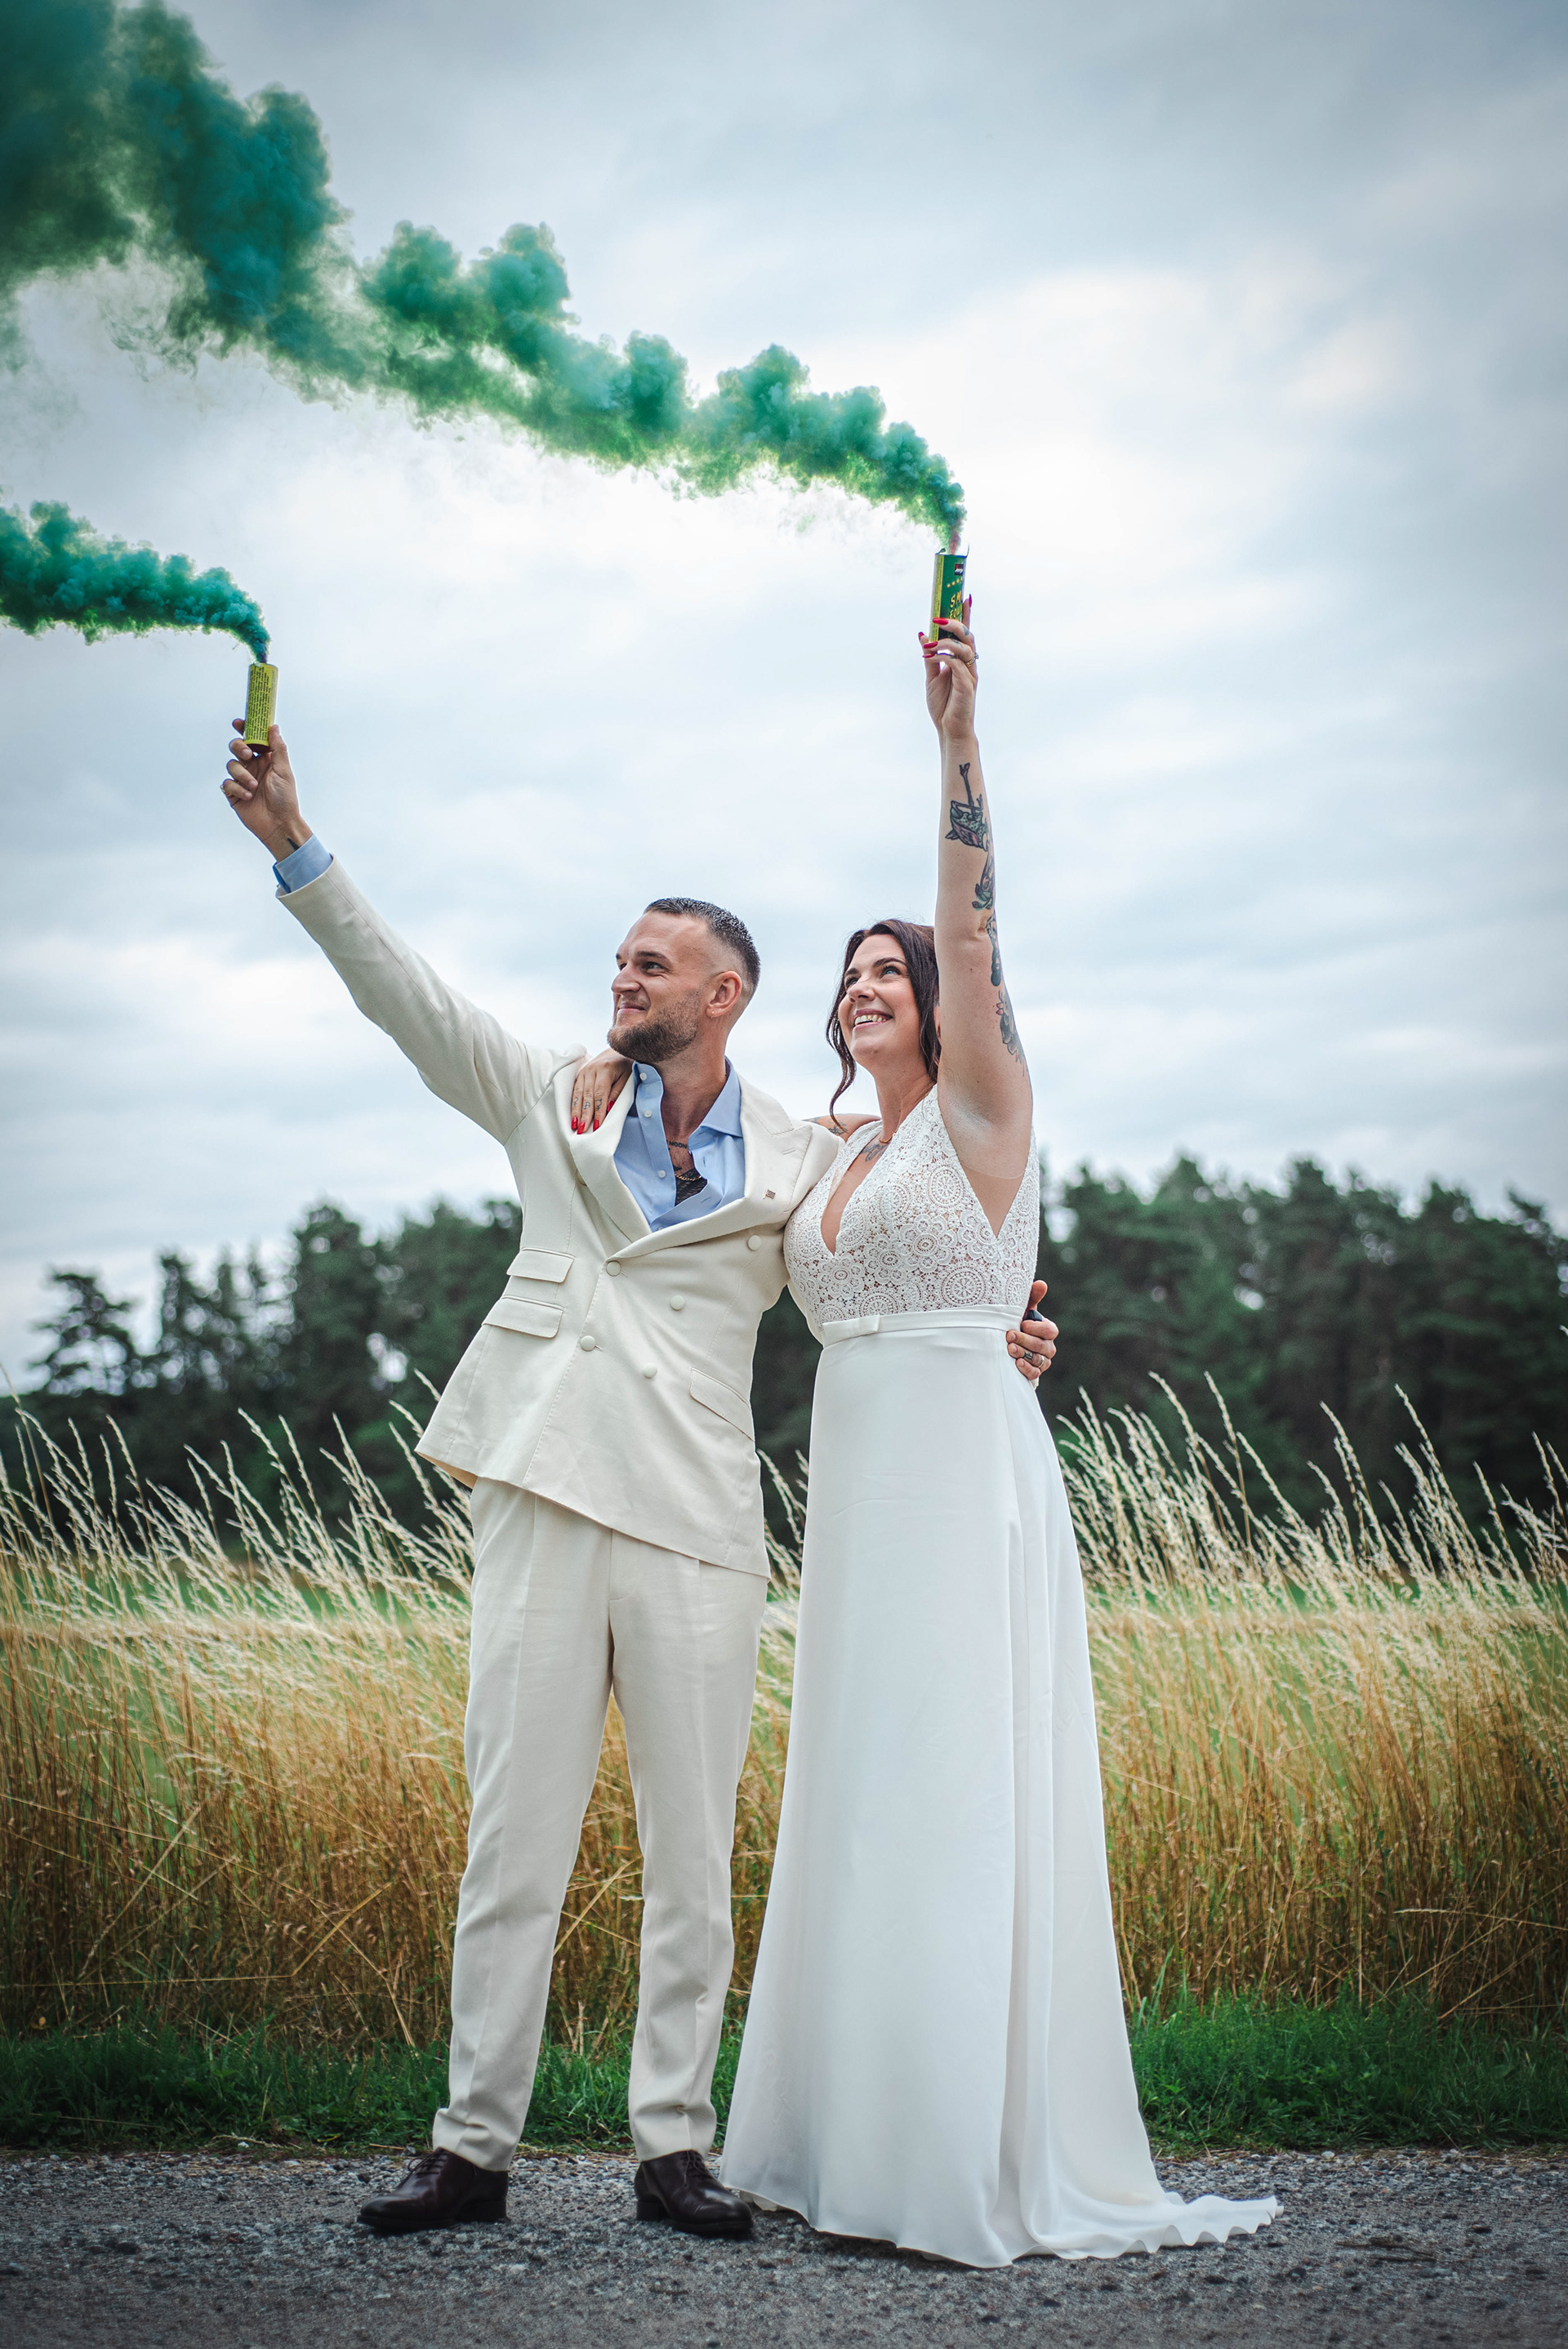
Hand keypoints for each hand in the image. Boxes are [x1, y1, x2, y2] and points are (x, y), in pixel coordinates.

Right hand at [222, 723, 310, 860]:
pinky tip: (248, 797)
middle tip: (246, 754)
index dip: (245, 729)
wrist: (278, 824)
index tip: (239, 722)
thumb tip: (274, 727)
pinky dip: (237, 788)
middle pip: (237, 747)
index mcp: (265, 759)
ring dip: (242, 774)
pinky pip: (227, 783)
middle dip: (238, 747)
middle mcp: (252, 766)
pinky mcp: (233, 793)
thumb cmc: (285, 799)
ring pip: (231, 765)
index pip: (253, 739)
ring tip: (254, 787)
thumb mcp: (284, 771)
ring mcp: (242, 779)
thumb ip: (278, 748)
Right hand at [571, 1050, 632, 1133]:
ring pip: (578, 1094)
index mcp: (605, 1069)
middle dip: (585, 1114)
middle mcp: (591, 1069)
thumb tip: (608, 1108)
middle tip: (583, 1129)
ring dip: (576, 1111)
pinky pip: (574, 1091)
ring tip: (575, 1126)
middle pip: (587, 1095)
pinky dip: (573, 1104)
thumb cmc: (625, 1066)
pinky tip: (572, 1116)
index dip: (598, 1110)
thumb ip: (618, 1092)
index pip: (600, 1093)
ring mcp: (583, 1071)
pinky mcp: (579, 1075)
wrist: (616, 1051)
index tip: (597, 1125)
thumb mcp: (627, 1077)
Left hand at [920, 615, 977, 742]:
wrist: (949, 730)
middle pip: (968, 636)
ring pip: (964, 648)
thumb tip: (923, 634)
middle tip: (937, 618)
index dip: (966, 614)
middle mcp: (969, 665)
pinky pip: (957, 665)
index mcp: (962, 661)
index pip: (965, 633)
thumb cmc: (943, 706)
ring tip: (928, 645)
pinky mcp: (967, 686)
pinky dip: (943, 658)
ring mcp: (970, 675)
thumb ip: (930, 656)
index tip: (964, 595)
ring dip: (945, 642)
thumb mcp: (931, 677)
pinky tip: (929, 657)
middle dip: (955, 623)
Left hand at [1006, 1281, 1056, 1384]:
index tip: (1022, 1324)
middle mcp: (1049, 1346)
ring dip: (1023, 1353)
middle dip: (1025, 1340)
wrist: (1008, 1344)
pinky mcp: (1036, 1372)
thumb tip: (1041, 1283)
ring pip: (1037, 1359)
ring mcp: (1043, 1360)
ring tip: (1010, 1349)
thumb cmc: (1017, 1323)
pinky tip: (1017, 1364)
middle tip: (1010, 1336)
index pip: (1049, 1330)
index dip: (1036, 1328)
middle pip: (1042, 1346)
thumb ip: (1032, 1298)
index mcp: (1048, 1330)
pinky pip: (1035, 1373)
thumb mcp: (1023, 1310)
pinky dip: (1026, 1369)